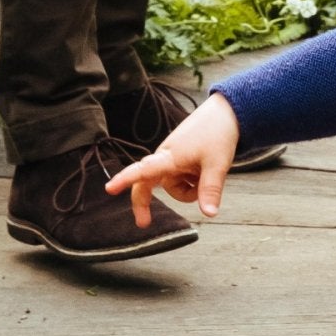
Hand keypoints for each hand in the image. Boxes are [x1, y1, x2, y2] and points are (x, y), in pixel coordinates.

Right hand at [104, 92, 240, 229]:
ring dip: (189, 189)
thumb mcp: (217, 164)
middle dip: (145, 201)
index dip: (125, 179)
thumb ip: (210, 190)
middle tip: (144, 223)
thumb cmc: (218, 134)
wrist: (226, 113)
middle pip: (147, 183)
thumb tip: (209, 214)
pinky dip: (192, 182)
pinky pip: (181, 181)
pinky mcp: (180, 161)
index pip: (143, 170)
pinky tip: (204, 169)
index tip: (109, 188)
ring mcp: (172, 160)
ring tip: (206, 171)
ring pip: (173, 187)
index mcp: (170, 157)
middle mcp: (166, 159)